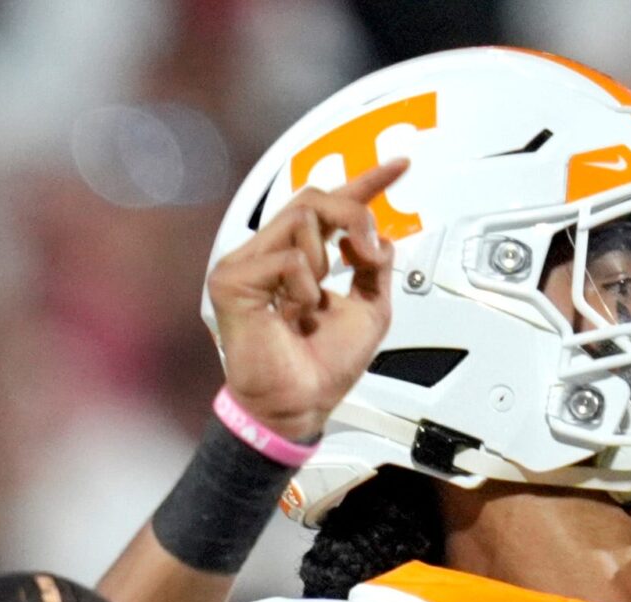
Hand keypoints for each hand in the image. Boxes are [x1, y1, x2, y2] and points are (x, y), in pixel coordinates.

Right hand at [209, 161, 401, 445]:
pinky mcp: (231, 280)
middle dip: (353, 215)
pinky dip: (303, 286)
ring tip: (313, 301)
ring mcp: (247, 264)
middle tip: (368, 251)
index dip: (366, 182)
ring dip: (324, 261)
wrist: (298, 406)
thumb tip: (375, 236)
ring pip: (300, 217)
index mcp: (300, 259)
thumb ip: (376, 268)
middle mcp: (271, 254)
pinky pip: (285, 257)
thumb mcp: (370, 311)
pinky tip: (293, 313)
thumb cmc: (322, 370)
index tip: (399, 166)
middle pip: (314, 196)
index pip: (330, 207)